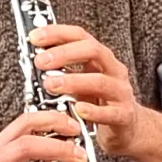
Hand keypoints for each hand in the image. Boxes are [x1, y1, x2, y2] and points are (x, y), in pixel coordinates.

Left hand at [30, 24, 149, 159]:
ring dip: (73, 81)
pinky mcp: (124, 116)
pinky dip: (93, 111)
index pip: (80, 36)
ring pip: (100, 81)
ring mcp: (120, 92)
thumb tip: (32, 58)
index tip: (35, 37)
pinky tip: (78, 109)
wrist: (128, 129)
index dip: (57, 33)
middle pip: (93, 51)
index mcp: (100, 58)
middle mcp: (113, 70)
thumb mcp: (80, 82)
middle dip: (64, 53)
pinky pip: (110, 112)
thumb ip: (61, 70)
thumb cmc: (99, 102)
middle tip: (41, 61)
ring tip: (51, 85)